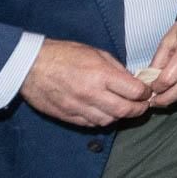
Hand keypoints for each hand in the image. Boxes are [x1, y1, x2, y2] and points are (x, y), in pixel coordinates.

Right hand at [20, 39, 151, 126]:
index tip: (146, 92)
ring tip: (123, 108)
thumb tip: (132, 81)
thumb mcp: (96, 53)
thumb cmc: (64, 54)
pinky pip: (91, 124)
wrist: (30, 66)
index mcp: (101, 74)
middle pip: (125, 110)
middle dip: (139, 109)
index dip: (145, 93)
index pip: (134, 91)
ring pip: (109, 121)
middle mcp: (91, 94)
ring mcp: (79, 107)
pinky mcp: (68, 116)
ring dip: (120, 116)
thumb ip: (116, 69)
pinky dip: (102, 120)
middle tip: (142, 106)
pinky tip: (104, 112)